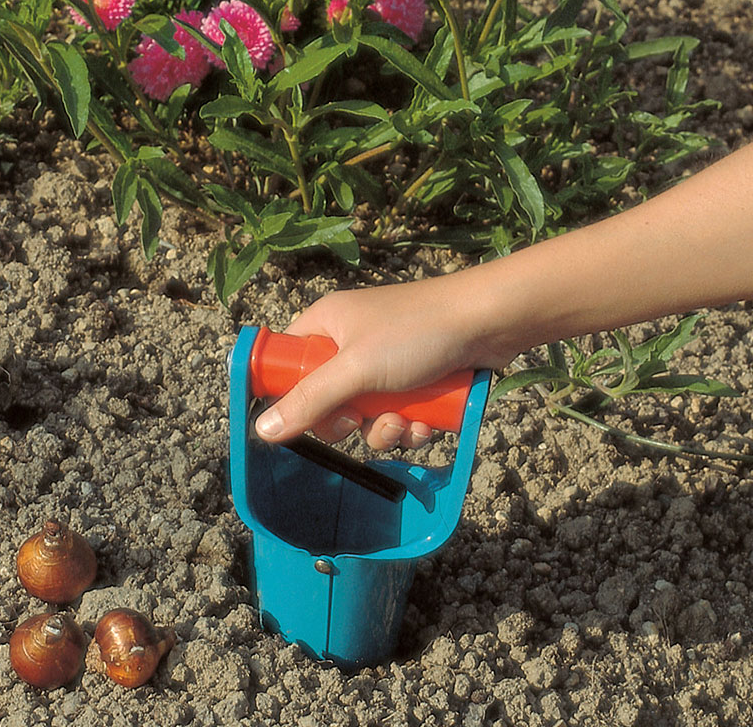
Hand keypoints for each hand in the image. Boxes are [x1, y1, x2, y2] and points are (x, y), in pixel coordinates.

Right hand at [252, 276, 510, 450]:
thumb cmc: (418, 332)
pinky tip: (428, 424)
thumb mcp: (357, 369)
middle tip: (360, 420)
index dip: (291, 394)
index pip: (289, 362)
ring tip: (406, 423)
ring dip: (385, 430)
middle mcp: (353, 341)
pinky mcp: (417, 379)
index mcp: (328, 324)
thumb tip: (262, 429)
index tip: (305, 417)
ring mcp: (387, 362)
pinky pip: (400, 416)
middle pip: (328, 399)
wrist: (490, 321)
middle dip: (349, 422)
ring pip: (367, 415)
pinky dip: (411, 426)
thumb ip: (311, 400)